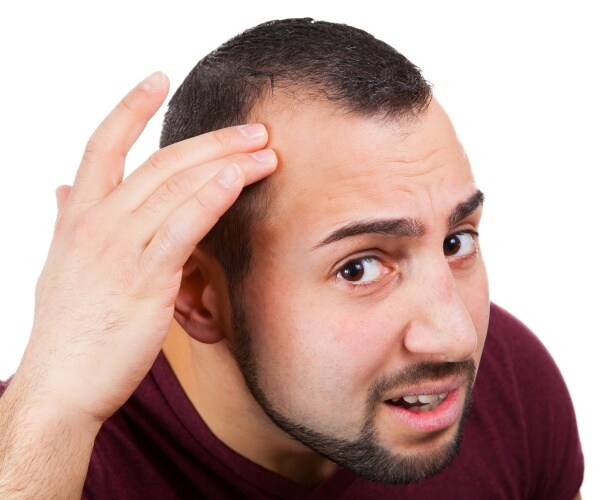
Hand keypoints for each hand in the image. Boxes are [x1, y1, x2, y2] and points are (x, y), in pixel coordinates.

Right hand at [16, 71, 276, 422]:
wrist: (60, 386)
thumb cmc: (69, 329)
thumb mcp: (60, 265)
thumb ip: (67, 221)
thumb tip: (63, 189)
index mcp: (78, 216)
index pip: (102, 144)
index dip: (130, 107)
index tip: (157, 78)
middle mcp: (97, 222)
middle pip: (161, 162)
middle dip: (212, 140)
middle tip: (254, 130)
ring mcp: (119, 247)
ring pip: (178, 186)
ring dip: (227, 162)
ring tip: (265, 151)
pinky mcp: (145, 276)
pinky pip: (184, 224)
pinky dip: (213, 196)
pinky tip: (240, 177)